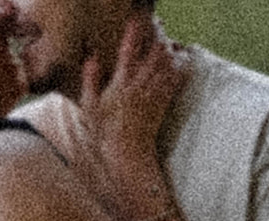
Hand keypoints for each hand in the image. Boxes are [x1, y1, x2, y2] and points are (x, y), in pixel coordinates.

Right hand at [74, 15, 188, 172]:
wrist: (127, 154)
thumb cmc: (105, 131)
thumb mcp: (89, 105)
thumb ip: (90, 79)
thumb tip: (92, 56)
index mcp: (121, 82)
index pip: (129, 49)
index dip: (134, 30)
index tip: (137, 17)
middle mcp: (140, 84)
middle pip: (154, 52)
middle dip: (157, 35)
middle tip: (157, 23)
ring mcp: (154, 94)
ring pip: (166, 63)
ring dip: (168, 48)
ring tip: (166, 38)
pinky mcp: (163, 103)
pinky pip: (174, 80)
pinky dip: (178, 66)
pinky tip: (179, 58)